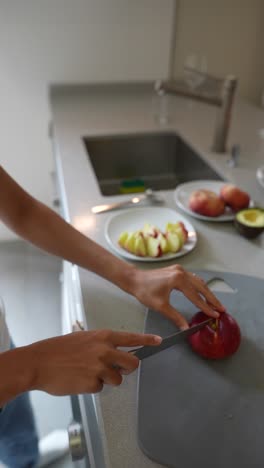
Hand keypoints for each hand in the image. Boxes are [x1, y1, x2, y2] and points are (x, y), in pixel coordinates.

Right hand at [29, 330, 160, 394]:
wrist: (40, 362)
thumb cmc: (58, 349)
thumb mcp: (83, 338)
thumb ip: (101, 345)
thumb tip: (114, 355)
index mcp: (103, 337)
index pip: (131, 338)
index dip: (147, 340)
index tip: (159, 340)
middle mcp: (105, 351)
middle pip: (132, 363)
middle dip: (127, 369)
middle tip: (117, 369)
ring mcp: (100, 367)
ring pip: (117, 379)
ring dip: (106, 379)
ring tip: (87, 373)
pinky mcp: (92, 383)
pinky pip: (100, 388)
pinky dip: (91, 386)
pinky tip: (78, 379)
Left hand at [131, 265, 225, 329]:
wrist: (134, 279)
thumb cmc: (144, 291)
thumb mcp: (161, 307)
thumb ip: (176, 317)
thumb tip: (186, 328)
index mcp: (178, 280)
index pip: (196, 296)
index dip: (206, 307)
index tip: (216, 314)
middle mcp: (181, 272)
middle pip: (202, 287)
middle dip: (212, 299)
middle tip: (221, 309)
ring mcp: (179, 270)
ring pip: (198, 282)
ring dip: (206, 292)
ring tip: (214, 303)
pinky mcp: (176, 270)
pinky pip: (192, 278)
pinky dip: (199, 286)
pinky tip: (202, 292)